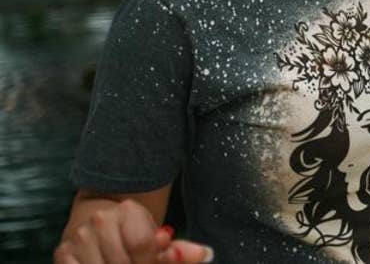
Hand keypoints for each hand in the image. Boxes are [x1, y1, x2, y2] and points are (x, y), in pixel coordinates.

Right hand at [55, 199, 212, 263]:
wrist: (99, 217)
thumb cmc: (134, 230)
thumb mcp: (159, 237)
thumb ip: (181, 249)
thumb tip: (206, 255)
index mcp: (129, 211)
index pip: (143, 245)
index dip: (153, 260)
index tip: (157, 261)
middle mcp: (100, 220)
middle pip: (123, 262)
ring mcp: (78, 238)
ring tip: (127, 263)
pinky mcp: (62, 254)